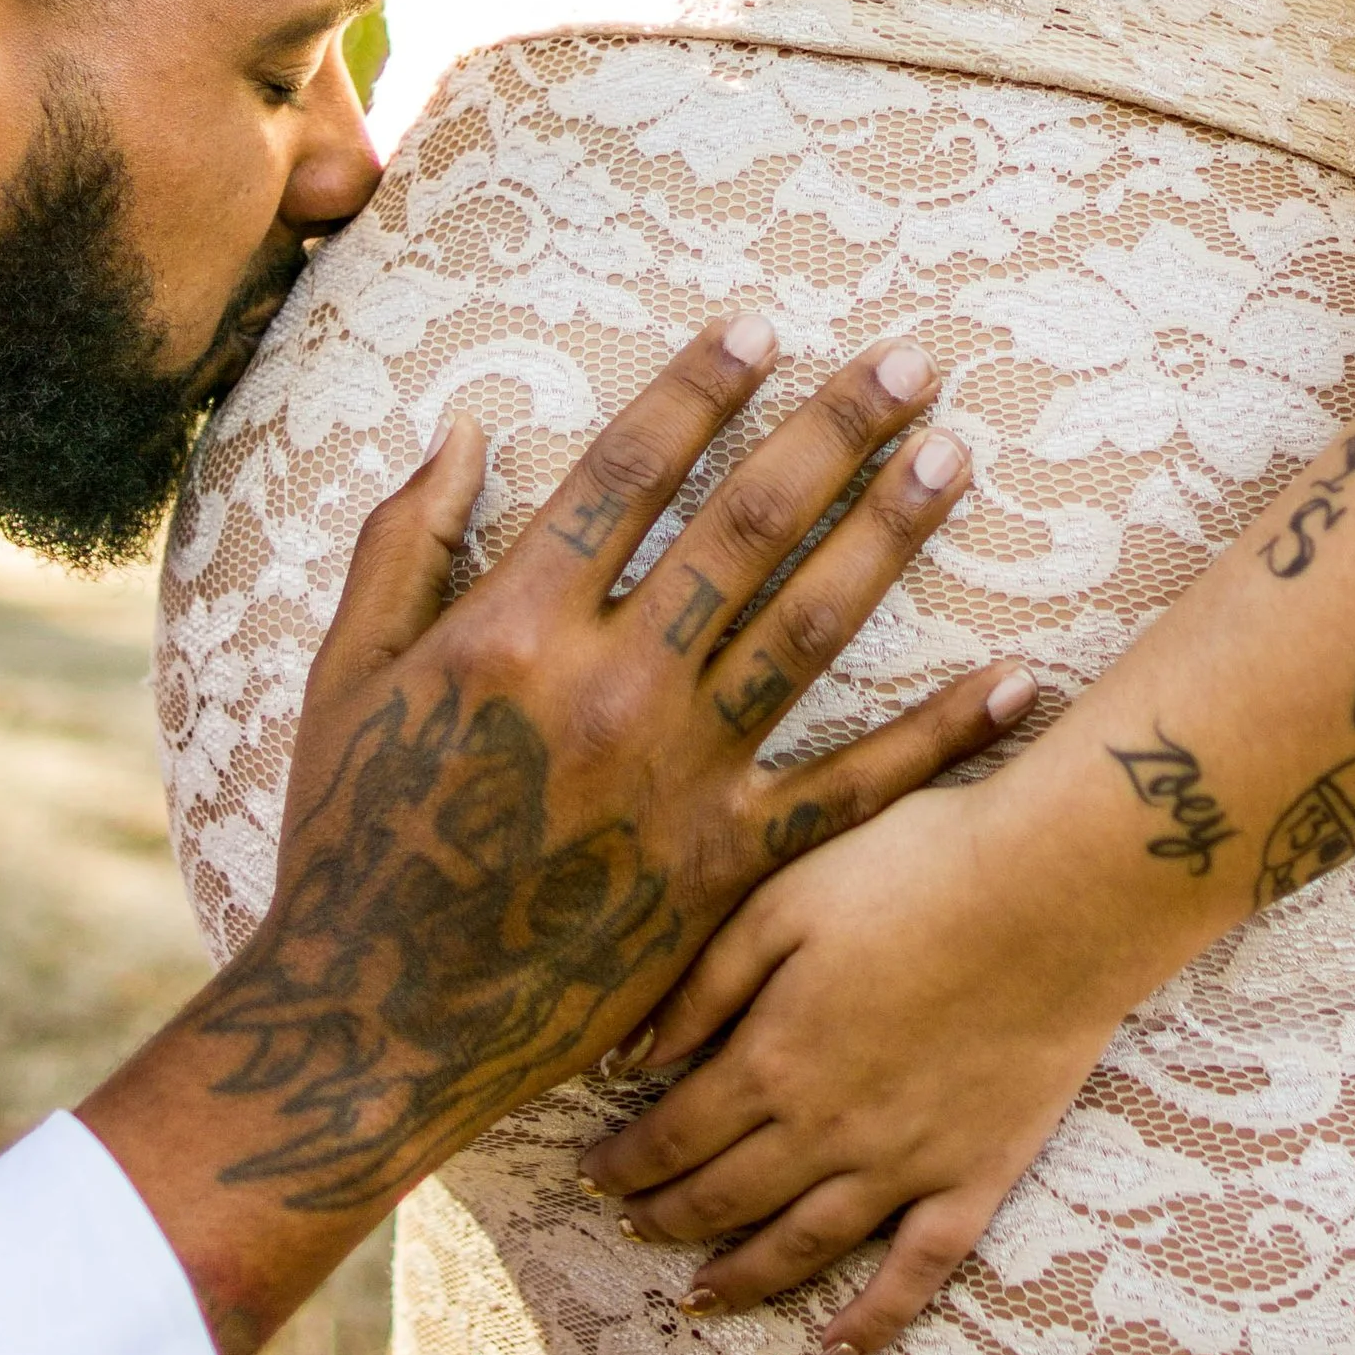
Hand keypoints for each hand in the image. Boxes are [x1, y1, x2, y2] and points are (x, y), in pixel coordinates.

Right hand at [87, 319, 1025, 1354]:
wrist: (376, 1029)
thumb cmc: (348, 843)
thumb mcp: (342, 679)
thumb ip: (403, 545)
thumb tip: (461, 426)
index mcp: (511, 626)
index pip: (628, 470)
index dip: (702, 385)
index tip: (764, 325)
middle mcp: (609, 686)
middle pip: (746, 525)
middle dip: (836, 429)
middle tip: (913, 359)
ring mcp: (678, 777)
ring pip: (810, 628)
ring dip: (891, 535)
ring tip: (955, 457)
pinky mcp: (726, 866)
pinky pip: (853, 791)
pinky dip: (941, 736)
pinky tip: (1012, 678)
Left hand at [579, 775, 1116, 1354]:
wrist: (1059, 892)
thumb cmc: (916, 871)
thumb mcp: (782, 902)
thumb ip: (703, 987)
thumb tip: (630, 1059)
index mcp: (773, 1059)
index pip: (676, 1133)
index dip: (626, 1162)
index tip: (592, 1176)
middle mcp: (828, 1132)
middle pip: (726, 1195)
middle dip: (667, 1217)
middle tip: (631, 1228)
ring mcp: (905, 1165)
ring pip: (802, 1246)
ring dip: (741, 1278)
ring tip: (697, 1301)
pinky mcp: (976, 1177)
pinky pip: (915, 1275)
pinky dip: (871, 1325)